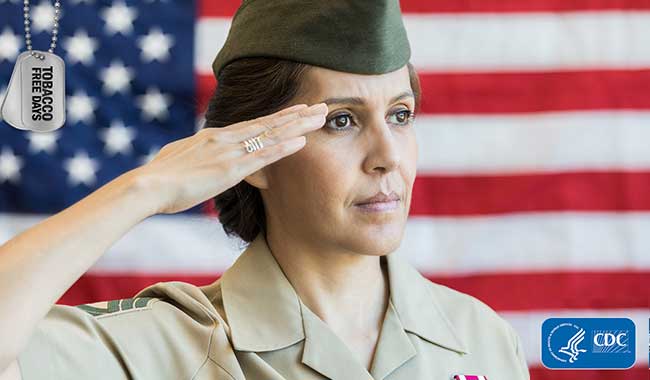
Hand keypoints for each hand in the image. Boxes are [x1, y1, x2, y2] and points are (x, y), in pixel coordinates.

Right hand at [132, 103, 327, 214]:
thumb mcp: (179, 159)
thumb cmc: (159, 178)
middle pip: (268, 122)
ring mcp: (229, 151)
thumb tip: (196, 158)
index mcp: (213, 136)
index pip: (253, 123)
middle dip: (296, 114)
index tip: (296, 110)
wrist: (148, 186)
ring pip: (271, 134)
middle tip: (320, 106)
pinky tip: (302, 141)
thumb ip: (195, 156)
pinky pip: (263, 155)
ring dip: (298, 125)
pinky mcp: (231, 168)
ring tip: (321, 117)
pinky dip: (284, 147)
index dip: (277, 117)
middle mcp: (225, 138)